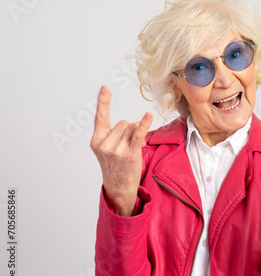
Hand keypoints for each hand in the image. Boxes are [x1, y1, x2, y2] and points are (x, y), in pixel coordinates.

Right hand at [90, 86, 152, 216]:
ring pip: (132, 128)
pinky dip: (144, 124)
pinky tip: (149, 115)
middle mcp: (105, 145)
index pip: (100, 118)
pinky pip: (138, 135)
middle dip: (128, 131)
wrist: (118, 187)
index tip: (105, 88)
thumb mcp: (108, 149)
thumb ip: (119, 132)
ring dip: (136, 135)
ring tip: (132, 150)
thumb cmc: (115, 166)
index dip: (103, 102)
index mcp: (96, 141)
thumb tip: (139, 121)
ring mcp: (116, 150)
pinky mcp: (130, 155)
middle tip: (126, 146)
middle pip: (123, 123)